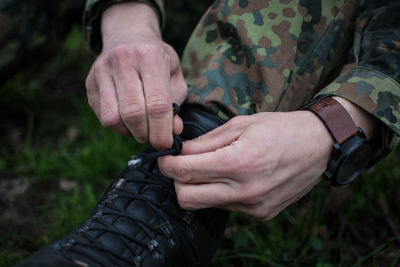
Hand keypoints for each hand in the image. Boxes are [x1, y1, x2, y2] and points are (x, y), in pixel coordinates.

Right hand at [85, 2, 186, 149]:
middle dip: (146, 135)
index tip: (167, 144)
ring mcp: (101, 70)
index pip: (157, 104)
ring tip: (143, 131)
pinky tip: (129, 123)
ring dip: (131, 133)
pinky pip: (103, 116)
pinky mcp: (90, 82)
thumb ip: (176, 102)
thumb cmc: (157, 60)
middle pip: (133, 113)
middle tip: (154, 139)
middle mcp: (123, 59)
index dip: (162, 130)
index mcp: (150, 56)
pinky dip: (119, 128)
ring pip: (114, 118)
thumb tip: (174, 130)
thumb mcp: (174, 75)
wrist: (128, 37)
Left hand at [159, 111, 333, 219]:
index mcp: (238, 162)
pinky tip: (235, 177)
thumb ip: (207, 141)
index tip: (165, 159)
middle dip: (177, 182)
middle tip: (183, 165)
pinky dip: (222, 193)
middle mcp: (245, 190)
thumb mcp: (241, 124)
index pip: (185, 172)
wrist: (319, 145)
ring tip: (214, 167)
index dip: (167, 165)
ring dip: (201, 187)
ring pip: (206, 204)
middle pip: (187, 198)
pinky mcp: (262, 214)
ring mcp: (254, 206)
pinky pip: (227, 207)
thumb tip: (182, 152)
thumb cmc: (281, 128)